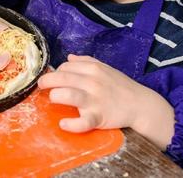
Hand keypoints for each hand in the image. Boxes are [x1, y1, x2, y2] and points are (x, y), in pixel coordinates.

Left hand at [38, 54, 174, 148]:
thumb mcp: (105, 68)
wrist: (141, 104)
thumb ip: (86, 62)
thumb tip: (68, 57)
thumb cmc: (120, 86)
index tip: (55, 79)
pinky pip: (82, 122)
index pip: (65, 67)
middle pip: (62, 78)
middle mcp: (92, 82)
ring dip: (55, 96)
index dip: (56, 72)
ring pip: (68, 95)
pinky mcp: (99, 117)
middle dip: (46, 82)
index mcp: (93, 69)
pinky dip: (71, 124)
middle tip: (42, 87)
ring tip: (53, 99)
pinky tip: (63, 123)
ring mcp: (95, 100)